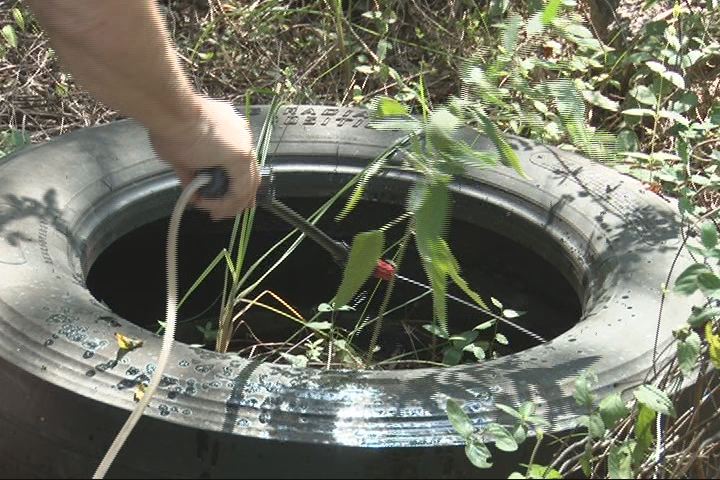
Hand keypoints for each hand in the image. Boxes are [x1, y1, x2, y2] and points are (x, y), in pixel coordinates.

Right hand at [149, 97, 258, 219]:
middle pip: (249, 175)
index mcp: (228, 130)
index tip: (226, 199)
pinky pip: (239, 189)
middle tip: (224, 214)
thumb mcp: (178, 155)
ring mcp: (243, 145)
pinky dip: (226, 202)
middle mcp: (240, 136)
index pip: (239, 164)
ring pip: (246, 184)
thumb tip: (191, 190)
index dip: (234, 184)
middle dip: (239, 199)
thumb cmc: (168, 125)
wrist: (170, 112)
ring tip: (213, 213)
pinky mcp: (241, 156)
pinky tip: (210, 207)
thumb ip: (189, 173)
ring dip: (229, 204)